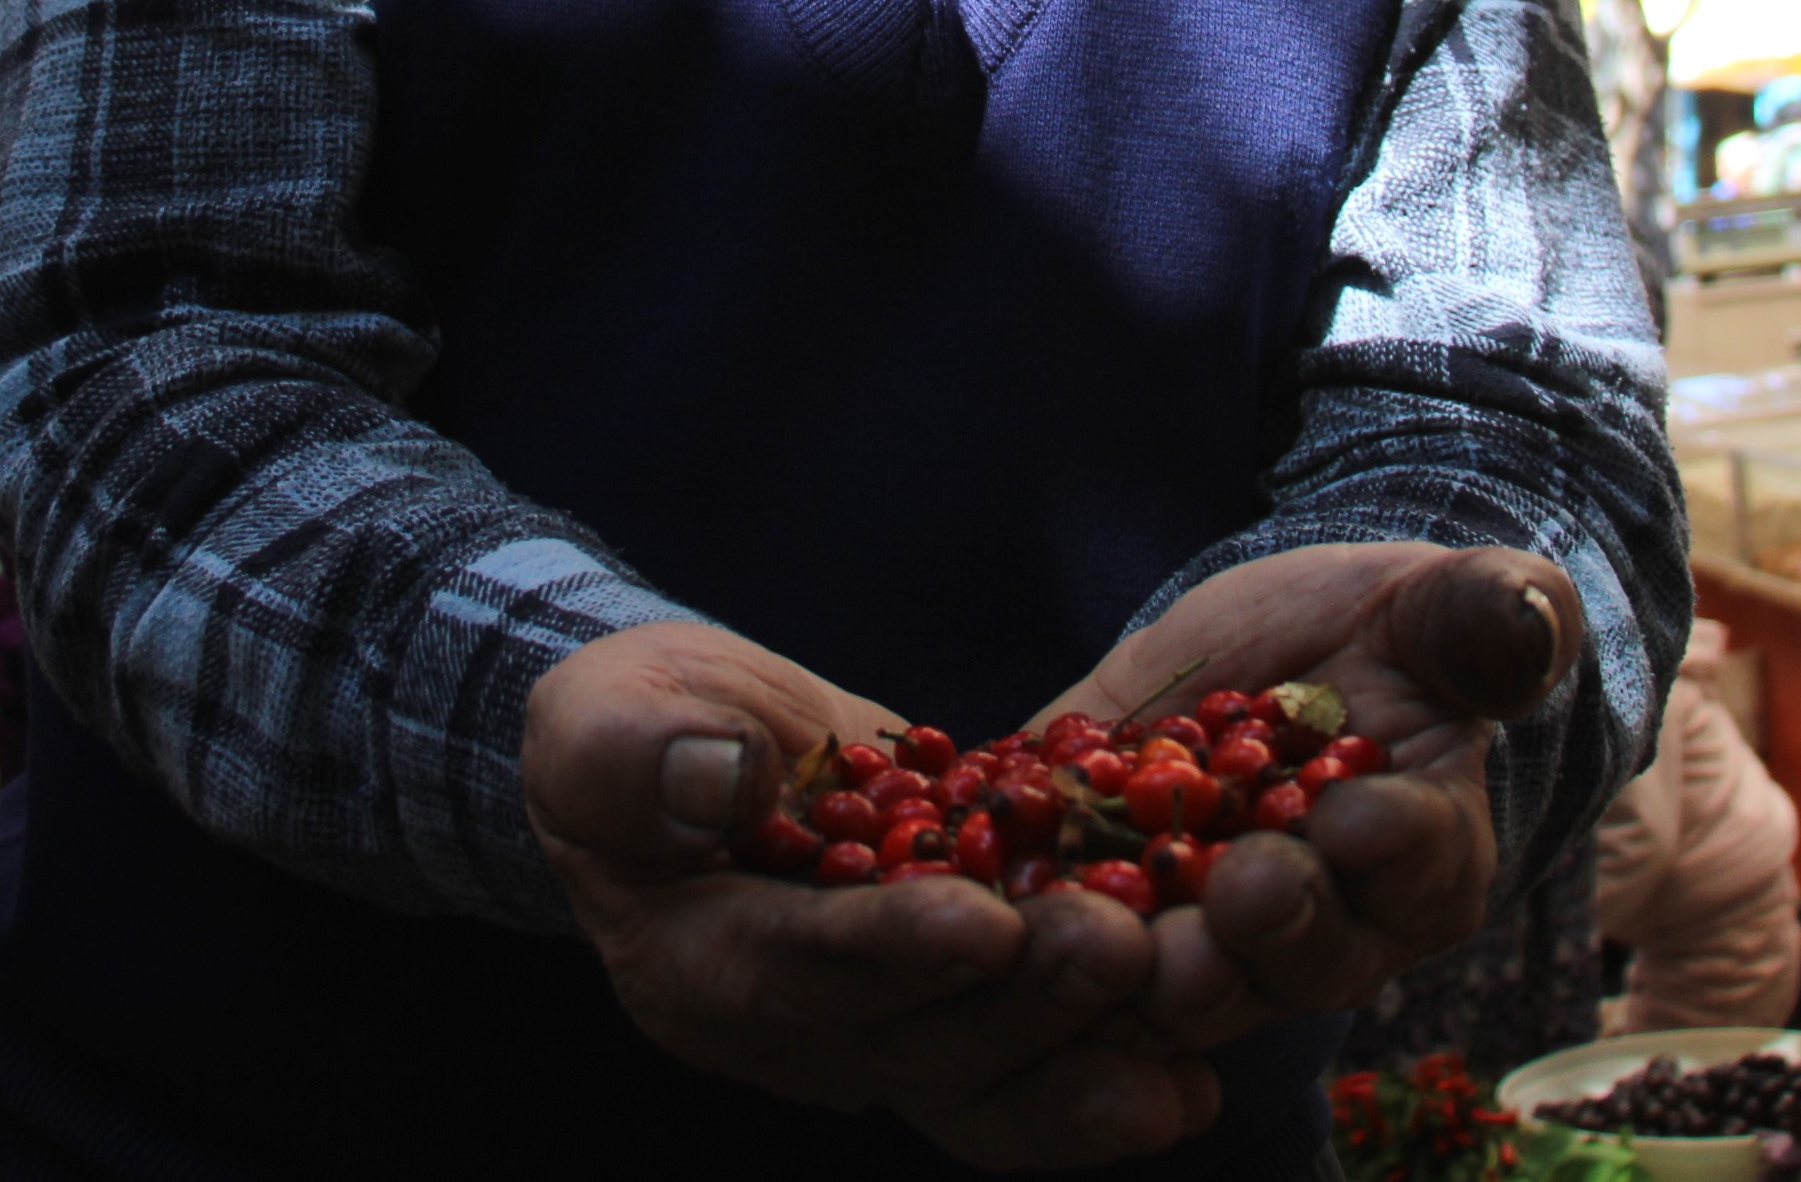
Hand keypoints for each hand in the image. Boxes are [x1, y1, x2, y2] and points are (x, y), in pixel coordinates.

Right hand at [525, 620, 1217, 1167]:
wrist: (682, 753)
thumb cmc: (626, 727)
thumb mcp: (605, 718)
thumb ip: (641, 754)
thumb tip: (715, 777)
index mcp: (696, 968)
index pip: (801, 969)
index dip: (892, 949)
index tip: (979, 918)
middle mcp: (794, 1036)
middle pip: (920, 1044)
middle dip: (1027, 1001)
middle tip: (1126, 946)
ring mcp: (875, 1037)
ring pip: (991, 1081)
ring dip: (1092, 1055)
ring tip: (1191, 1023)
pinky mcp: (945, 1013)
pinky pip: (1026, 1068)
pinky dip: (1105, 1070)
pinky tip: (1196, 1074)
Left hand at [1032, 544, 1583, 1049]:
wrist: (1301, 647)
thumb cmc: (1401, 632)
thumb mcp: (1450, 606)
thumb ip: (1491, 622)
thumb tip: (1529, 618)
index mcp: (1429, 862)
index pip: (1420, 870)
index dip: (1391, 848)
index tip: (1355, 814)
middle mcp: (1322, 929)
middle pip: (1294, 957)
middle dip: (1259, 931)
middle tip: (1231, 893)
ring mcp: (1202, 930)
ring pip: (1174, 973)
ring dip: (1135, 960)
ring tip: (1101, 925)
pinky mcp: (1097, 893)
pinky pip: (1060, 920)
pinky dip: (1018, 913)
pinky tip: (976, 887)